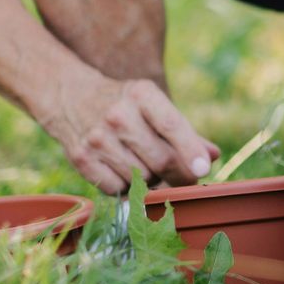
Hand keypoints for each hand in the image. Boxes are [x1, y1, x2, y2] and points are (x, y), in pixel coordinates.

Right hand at [48, 73, 218, 194]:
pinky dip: (127, 188)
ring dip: (153, 181)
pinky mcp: (81, 159)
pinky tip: (125, 171)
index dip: (190, 150)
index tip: (203, 169)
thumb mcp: (154, 104)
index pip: (171, 125)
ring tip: (150, 167)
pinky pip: (117, 189)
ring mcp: (97, 138)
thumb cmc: (126, 104)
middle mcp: (118, 115)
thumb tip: (212, 156)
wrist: (70, 97)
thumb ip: (184, 131)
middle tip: (187, 179)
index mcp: (142, 94)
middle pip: (160, 160)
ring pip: (140, 178)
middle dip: (179, 175)